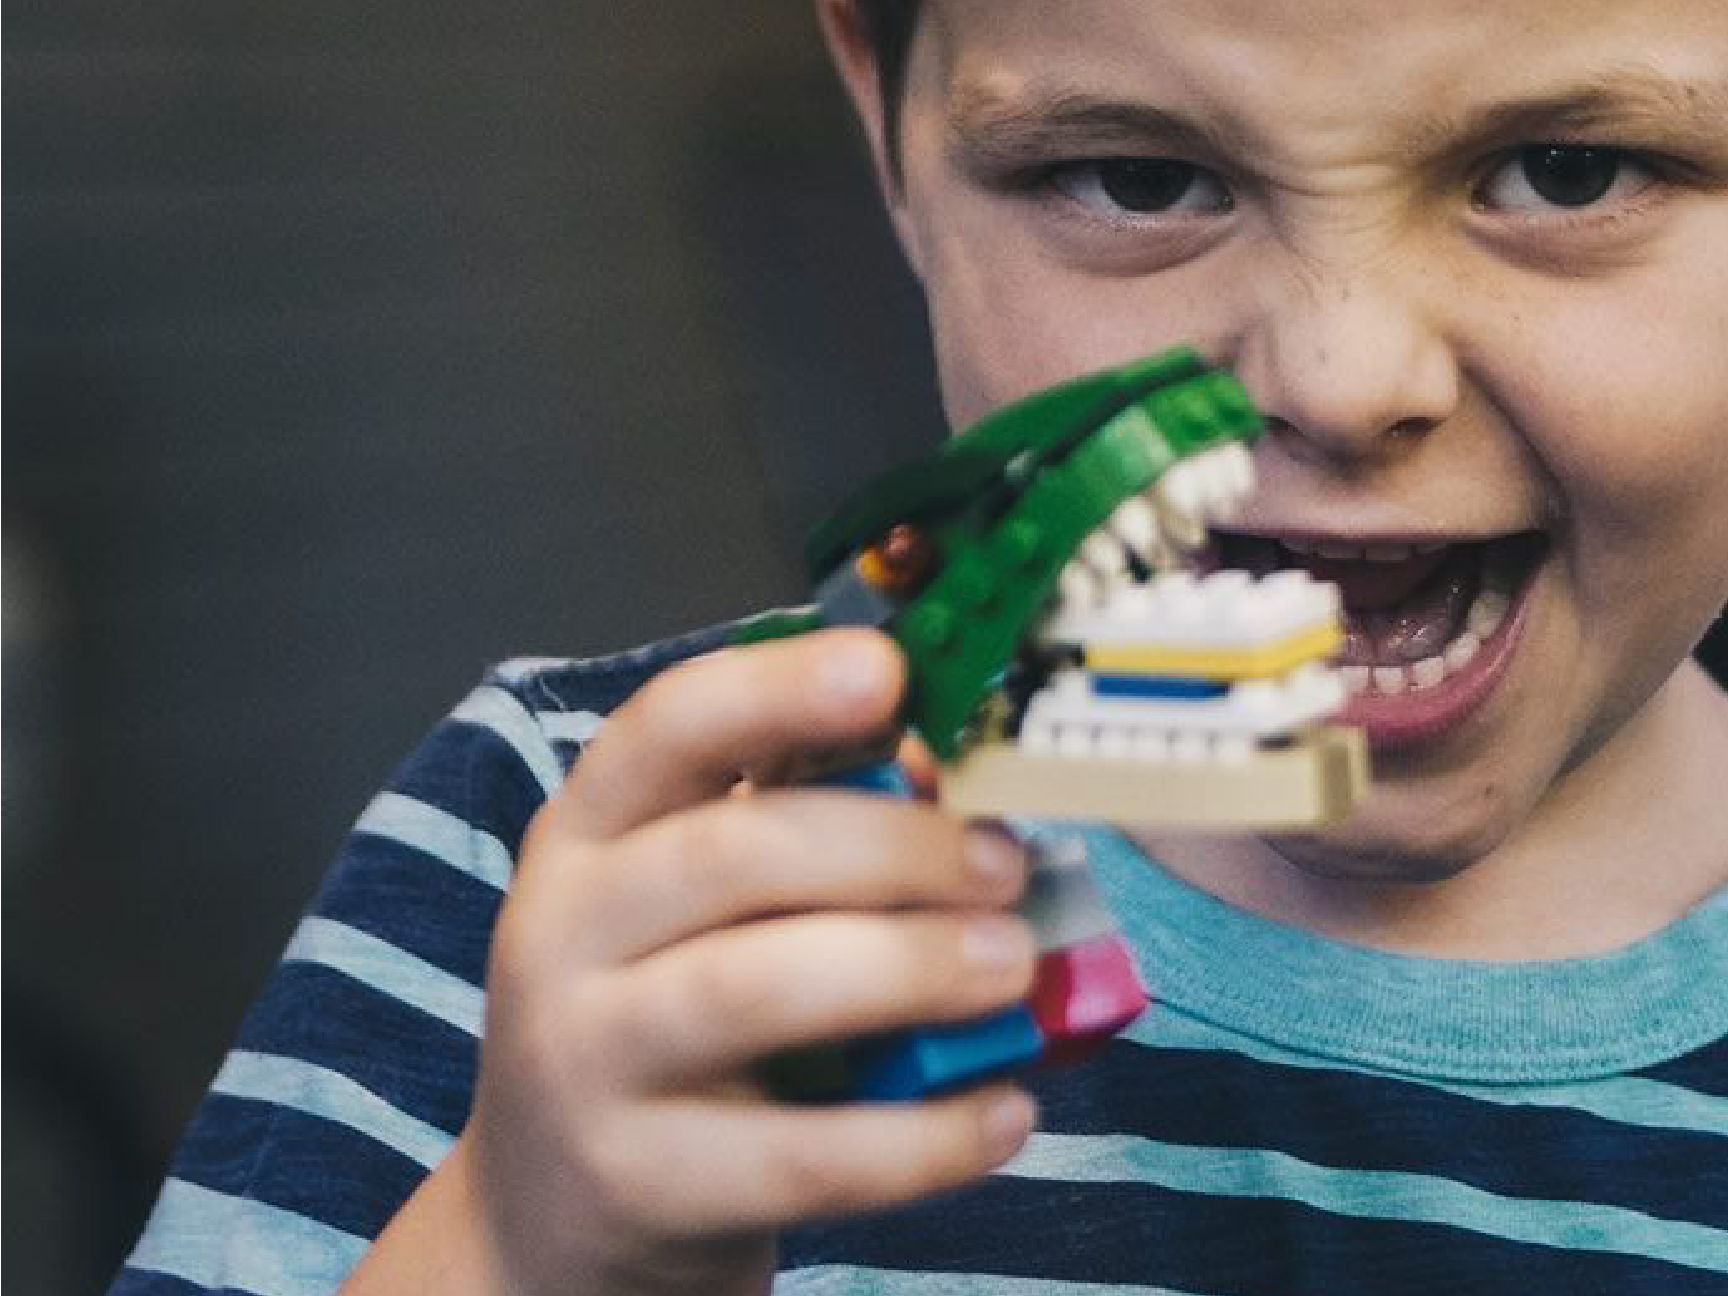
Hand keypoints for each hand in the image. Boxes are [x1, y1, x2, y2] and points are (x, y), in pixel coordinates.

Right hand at [409, 630, 1039, 1295]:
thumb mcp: (711, 900)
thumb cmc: (673, 1004)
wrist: (564, 1204)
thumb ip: (815, 819)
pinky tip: (1005, 1111)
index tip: (889, 673)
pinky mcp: (638, 1185)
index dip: (776, 690)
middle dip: (893, 848)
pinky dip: (921, 1137)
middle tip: (1006, 866)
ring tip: (1014, 968)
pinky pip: (799, 1156)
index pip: (666, 727)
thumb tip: (947, 775)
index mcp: (594, 829)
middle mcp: (566, 932)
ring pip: (752, 992)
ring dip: (910, 967)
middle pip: (733, 854)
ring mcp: (585, 1063)